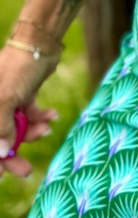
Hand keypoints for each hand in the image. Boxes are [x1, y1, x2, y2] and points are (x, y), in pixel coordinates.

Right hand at [0, 45, 59, 178]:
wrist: (40, 42)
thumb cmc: (18, 67)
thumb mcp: (6, 98)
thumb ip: (0, 127)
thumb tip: (1, 152)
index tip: (0, 176)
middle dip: (11, 154)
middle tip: (25, 171)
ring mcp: (6, 101)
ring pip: (14, 128)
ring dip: (30, 133)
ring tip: (46, 130)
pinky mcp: (22, 96)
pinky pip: (29, 115)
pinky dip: (40, 118)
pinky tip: (51, 116)